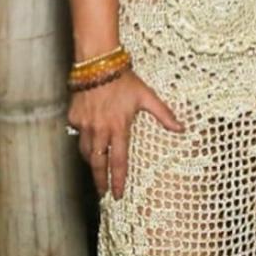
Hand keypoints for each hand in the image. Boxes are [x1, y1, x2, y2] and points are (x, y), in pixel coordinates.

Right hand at [68, 69, 184, 198]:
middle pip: (98, 163)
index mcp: (118, 127)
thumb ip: (164, 114)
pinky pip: (78, 134)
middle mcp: (100, 129)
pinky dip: (84, 139)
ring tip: (97, 169)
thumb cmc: (124, 79)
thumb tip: (181, 128)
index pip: (118, 161)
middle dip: (100, 180)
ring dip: (92, 162)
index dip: (118, 180)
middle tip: (102, 193)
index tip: (118, 194)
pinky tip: (89, 139)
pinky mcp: (74, 117)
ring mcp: (85, 124)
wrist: (98, 62)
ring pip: (86, 151)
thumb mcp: (146, 96)